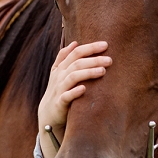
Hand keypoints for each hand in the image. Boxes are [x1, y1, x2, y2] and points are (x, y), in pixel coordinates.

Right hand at [37, 41, 111, 157]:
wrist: (48, 114)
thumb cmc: (58, 91)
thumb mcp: (58, 73)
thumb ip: (64, 57)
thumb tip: (74, 42)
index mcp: (61, 67)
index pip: (75, 52)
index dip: (90, 47)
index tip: (106, 45)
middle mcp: (60, 76)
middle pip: (76, 63)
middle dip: (93, 60)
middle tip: (110, 60)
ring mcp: (59, 89)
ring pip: (73, 77)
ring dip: (88, 73)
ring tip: (102, 71)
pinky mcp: (60, 103)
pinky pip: (66, 96)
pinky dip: (75, 92)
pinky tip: (84, 88)